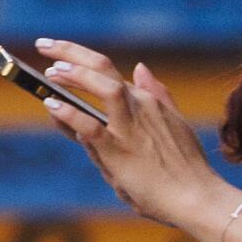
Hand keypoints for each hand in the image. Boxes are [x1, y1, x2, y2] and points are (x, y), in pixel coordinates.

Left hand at [35, 39, 221, 234]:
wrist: (197, 197)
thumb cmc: (186, 168)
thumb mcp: (175, 123)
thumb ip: (158, 95)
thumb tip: (140, 68)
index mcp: (149, 101)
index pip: (109, 72)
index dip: (81, 61)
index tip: (60, 57)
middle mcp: (140, 106)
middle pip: (102, 67)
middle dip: (70, 51)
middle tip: (44, 44)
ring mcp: (130, 127)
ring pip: (103, 86)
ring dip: (74, 75)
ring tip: (50, 72)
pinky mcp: (120, 151)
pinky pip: (91, 126)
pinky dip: (69, 113)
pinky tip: (52, 106)